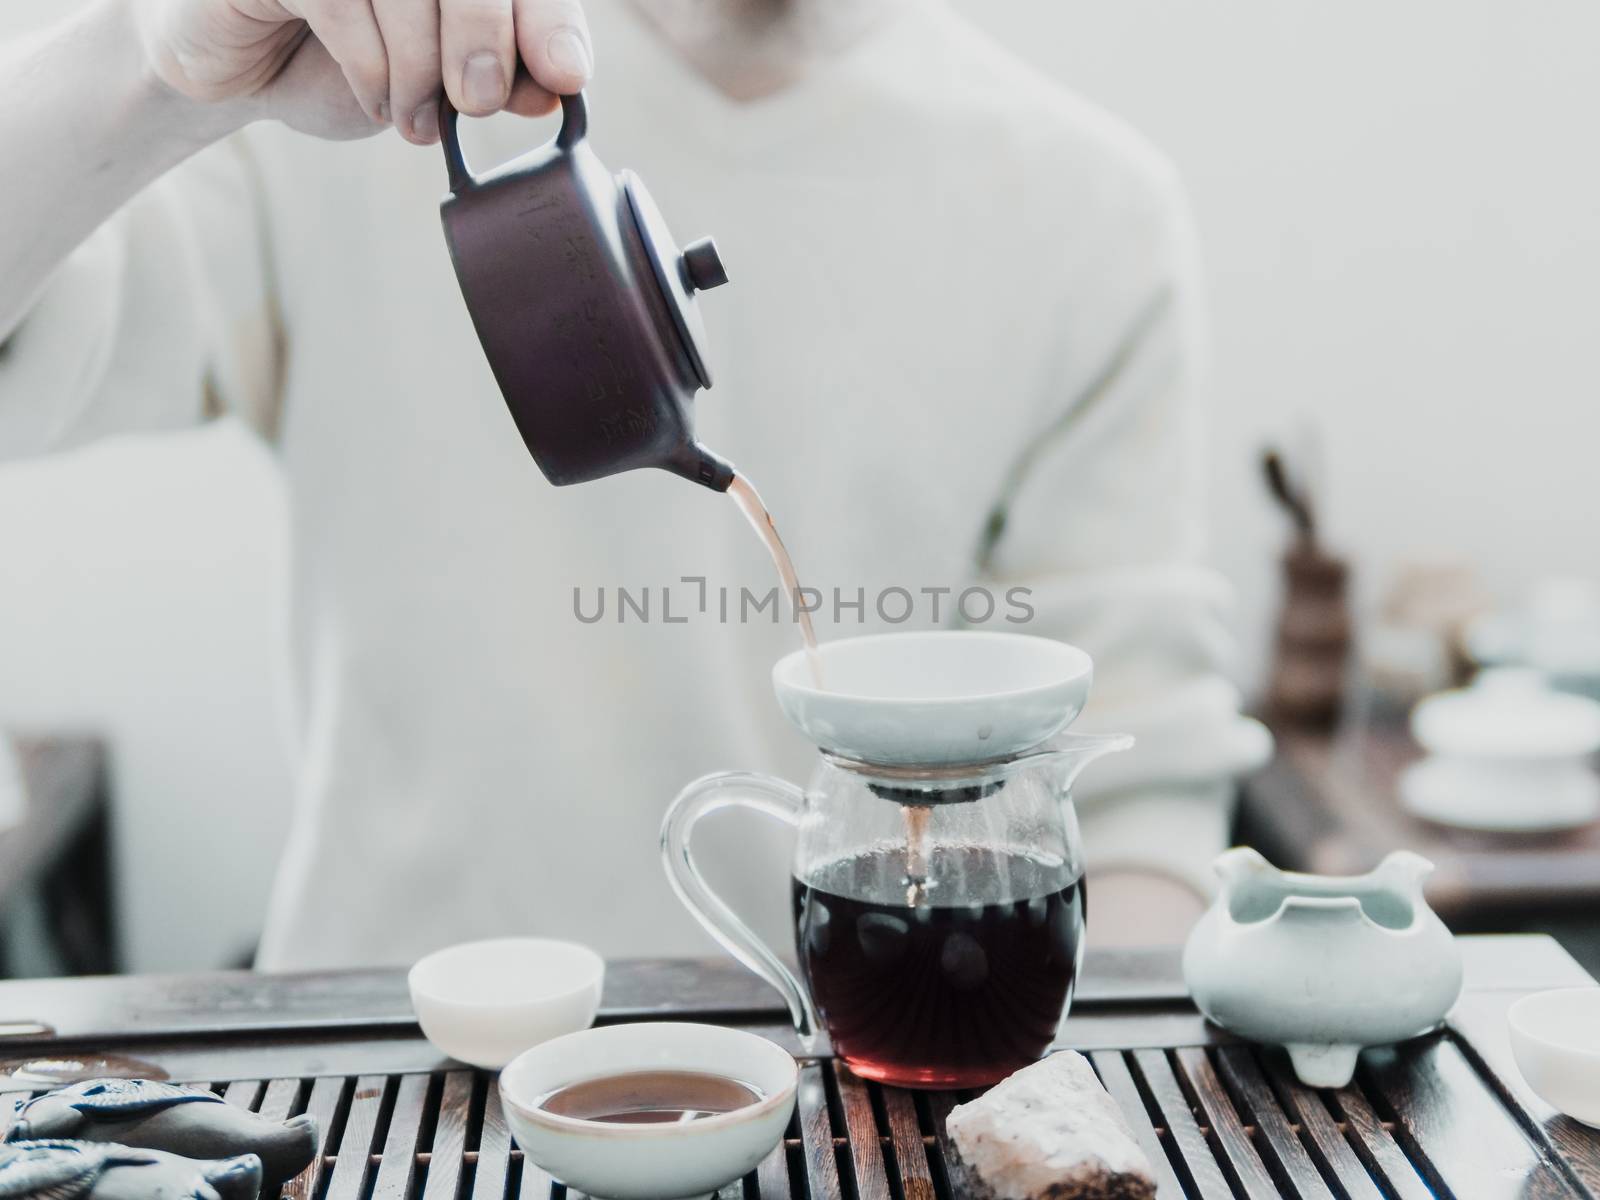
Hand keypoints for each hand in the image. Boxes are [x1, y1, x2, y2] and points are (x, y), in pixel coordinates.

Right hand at [128, 0, 591, 143]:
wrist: (242, 69)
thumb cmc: (351, 62)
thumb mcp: (439, 79)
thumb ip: (501, 73)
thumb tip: (557, 82)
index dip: (548, 18)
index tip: (566, 76)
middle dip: (486, 40)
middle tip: (477, 102)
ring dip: (419, 67)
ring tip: (413, 115)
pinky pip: (340, 1)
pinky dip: (368, 64)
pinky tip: (374, 95)